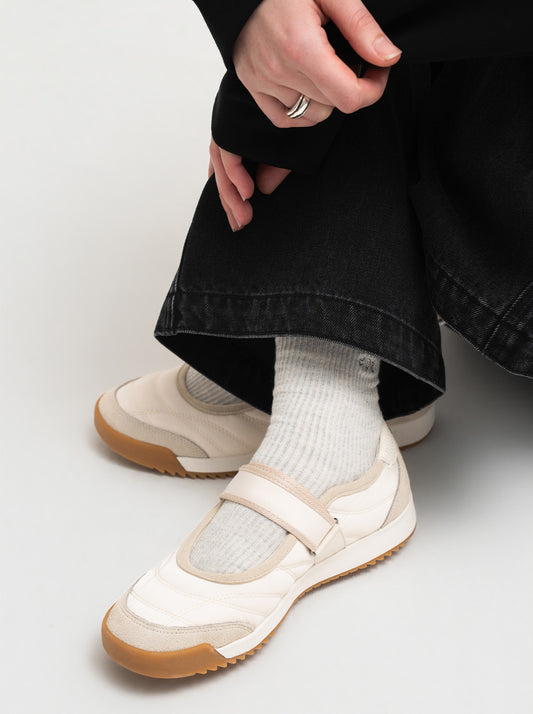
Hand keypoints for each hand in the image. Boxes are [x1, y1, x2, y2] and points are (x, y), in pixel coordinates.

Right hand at [210, 0, 401, 230]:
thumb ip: (361, 27)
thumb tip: (388, 58)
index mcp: (301, 47)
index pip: (348, 97)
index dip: (372, 90)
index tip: (378, 71)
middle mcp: (278, 69)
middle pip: (333, 105)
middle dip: (352, 87)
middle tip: (355, 59)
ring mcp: (262, 80)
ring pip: (311, 115)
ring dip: (326, 99)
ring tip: (327, 70)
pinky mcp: (252, 84)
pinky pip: (284, 119)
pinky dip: (302, 110)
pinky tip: (309, 87)